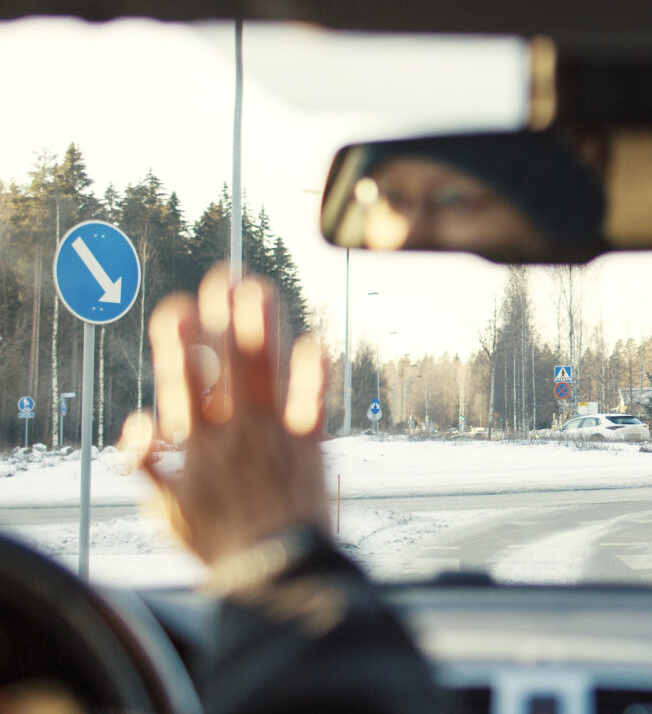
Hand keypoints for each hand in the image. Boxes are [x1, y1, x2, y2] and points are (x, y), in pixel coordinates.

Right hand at [120, 265, 329, 566]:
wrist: (276, 573)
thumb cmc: (219, 545)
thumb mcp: (166, 511)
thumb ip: (148, 466)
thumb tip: (137, 426)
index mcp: (198, 446)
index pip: (183, 384)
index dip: (178, 345)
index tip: (175, 308)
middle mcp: (236, 432)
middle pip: (227, 366)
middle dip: (223, 320)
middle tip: (222, 278)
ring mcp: (275, 436)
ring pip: (266, 374)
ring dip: (262, 331)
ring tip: (259, 290)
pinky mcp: (311, 446)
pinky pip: (312, 404)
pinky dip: (313, 375)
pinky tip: (315, 341)